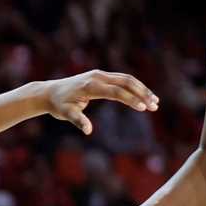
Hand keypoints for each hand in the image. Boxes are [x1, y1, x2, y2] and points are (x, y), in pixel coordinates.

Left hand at [40, 70, 158, 135]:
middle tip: (155, 106)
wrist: (50, 92)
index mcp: (90, 86)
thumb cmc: (59, 105)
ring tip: (154, 102)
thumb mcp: (65, 114)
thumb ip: (78, 121)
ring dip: (141, 89)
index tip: (143, 108)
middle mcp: (97, 77)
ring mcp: (100, 74)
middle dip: (142, 93)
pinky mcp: (102, 76)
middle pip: (126, 82)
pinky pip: (122, 79)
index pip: (116, 91)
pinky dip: (134, 86)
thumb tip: (88, 131)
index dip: (130, 99)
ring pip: (127, 79)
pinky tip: (143, 96)